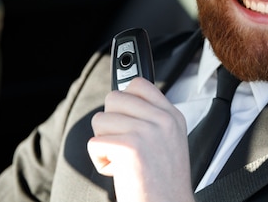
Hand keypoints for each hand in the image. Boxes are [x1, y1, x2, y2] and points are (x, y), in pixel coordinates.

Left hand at [88, 77, 194, 201]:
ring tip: (122, 160)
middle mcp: (163, 120)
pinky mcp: (130, 147)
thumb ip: (151, 118)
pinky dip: (100, 161)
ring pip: (100, 120)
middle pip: (114, 99)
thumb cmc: (163, 184)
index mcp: (173, 116)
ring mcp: (148, 131)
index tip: (126, 120)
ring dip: (105, 143)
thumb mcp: (169, 141)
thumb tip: (122, 100)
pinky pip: (95, 143)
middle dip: (110, 123)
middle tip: (124, 145)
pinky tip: (118, 171)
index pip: (139, 84)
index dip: (124, 99)